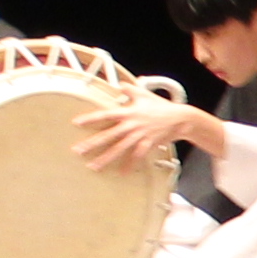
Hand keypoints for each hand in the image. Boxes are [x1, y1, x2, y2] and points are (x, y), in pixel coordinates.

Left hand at [71, 95, 201, 169]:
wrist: (180, 118)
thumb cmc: (161, 106)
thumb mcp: (145, 94)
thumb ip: (130, 89)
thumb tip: (119, 84)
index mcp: (128, 112)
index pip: (105, 115)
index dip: (91, 118)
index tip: (76, 123)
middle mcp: (131, 125)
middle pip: (108, 136)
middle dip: (92, 144)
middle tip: (78, 151)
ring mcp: (139, 136)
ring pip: (119, 149)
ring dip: (105, 158)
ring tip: (93, 166)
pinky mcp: (148, 144)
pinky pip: (136, 157)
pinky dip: (129, 165)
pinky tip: (121, 173)